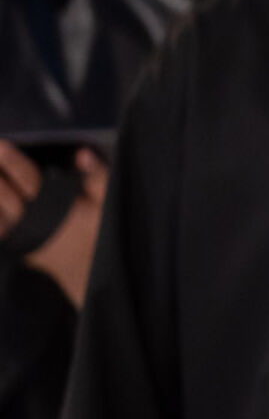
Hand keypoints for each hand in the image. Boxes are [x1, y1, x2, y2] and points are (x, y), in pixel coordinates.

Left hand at [0, 139, 110, 306]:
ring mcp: (20, 235)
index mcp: (54, 207)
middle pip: (3, 194)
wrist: (89, 273)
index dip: (12, 162)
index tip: (0, 145)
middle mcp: (32, 221)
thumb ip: (96, 178)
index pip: (28, 180)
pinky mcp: (15, 243)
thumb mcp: (108, 205)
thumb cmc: (100, 234)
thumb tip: (80, 154)